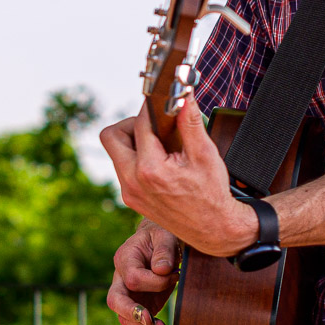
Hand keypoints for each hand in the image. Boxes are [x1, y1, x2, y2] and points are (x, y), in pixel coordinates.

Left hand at [99, 99, 257, 257]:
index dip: (152, 109)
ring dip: (133, 142)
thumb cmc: (212, 193)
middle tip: (154, 126)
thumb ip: (190, 122)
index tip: (161, 103)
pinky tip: (160, 161)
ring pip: (116, 153)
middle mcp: (132, 181)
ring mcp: (128, 192)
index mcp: (149, 169)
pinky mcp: (130, 198)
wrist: (213, 229)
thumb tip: (184, 95)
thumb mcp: (205, 154)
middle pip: (111, 136)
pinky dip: (136, 158)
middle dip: (130, 124)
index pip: (141, 125)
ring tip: (160, 144)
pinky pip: (123, 169)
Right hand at [108, 222, 180, 324]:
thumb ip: (164, 250)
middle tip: (151, 321)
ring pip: (123, 317)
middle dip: (132, 313)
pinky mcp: (139, 303)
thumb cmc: (163, 234)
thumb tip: (161, 270)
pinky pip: (135, 322)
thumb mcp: (165, 235)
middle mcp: (121, 277)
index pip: (133, 278)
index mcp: (125, 258)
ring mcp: (128, 293)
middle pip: (115, 300)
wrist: (161, 240)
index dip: (156, 282)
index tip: (175, 274)